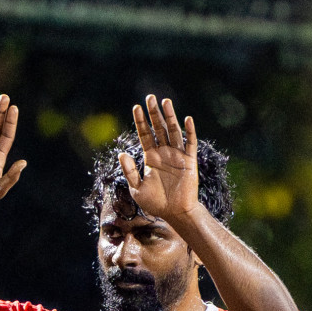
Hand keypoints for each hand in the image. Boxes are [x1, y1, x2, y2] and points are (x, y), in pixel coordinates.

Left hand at [119, 94, 201, 222]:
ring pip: (173, 131)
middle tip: (150, 97)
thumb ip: (129, 171)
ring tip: (165, 102)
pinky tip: (187, 120)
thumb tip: (121, 154)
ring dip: (170, 117)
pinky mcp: (189, 161)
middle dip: (154, 113)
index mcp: (151, 157)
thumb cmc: (155, 203)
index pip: (145, 135)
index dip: (140, 121)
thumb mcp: (137, 188)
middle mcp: (164, 153)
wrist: (174, 213)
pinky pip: (190, 144)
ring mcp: (177, 155)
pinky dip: (189, 132)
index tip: (136, 107)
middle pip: (158, 128)